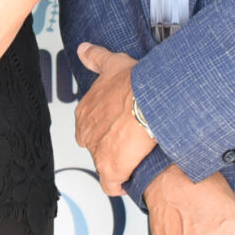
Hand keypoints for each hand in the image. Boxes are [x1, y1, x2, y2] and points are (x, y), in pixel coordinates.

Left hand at [74, 44, 156, 195]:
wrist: (150, 101)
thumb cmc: (135, 84)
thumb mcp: (113, 63)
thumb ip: (96, 58)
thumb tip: (83, 49)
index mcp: (85, 112)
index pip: (90, 126)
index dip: (107, 128)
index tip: (121, 128)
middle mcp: (87, 132)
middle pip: (96, 146)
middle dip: (111, 147)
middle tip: (132, 143)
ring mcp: (97, 151)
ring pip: (105, 164)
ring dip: (119, 164)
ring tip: (138, 159)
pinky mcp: (111, 169)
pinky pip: (111, 184)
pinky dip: (120, 184)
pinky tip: (131, 180)